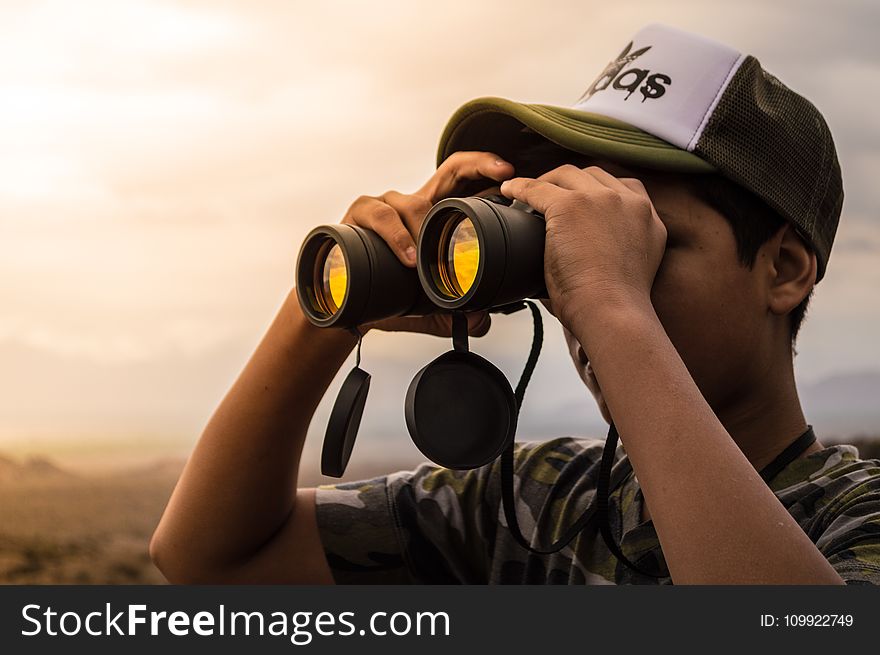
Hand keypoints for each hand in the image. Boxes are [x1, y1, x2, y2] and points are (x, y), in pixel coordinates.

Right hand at [342, 151, 514, 336]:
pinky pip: (379, 215)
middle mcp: (412, 203)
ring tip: (428, 258)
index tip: (511, 173)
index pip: (464, 182)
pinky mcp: (359, 213)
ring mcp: (386, 204)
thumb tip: (482, 320)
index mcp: (433, 217)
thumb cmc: (385, 294)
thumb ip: (455, 311)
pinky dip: (396, 236)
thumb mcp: (428, 306)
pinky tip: (407, 258)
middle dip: (479, 165)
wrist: (341, 303)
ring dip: (425, 228)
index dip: (487, 171)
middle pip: (449, 170)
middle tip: (502, 174)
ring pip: (413, 202)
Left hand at [500, 165, 665, 334]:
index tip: (580, 199)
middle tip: (548, 195)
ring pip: (566, 175)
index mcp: (648, 218)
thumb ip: (616, 247)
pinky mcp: (571, 206)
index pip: (622, 187)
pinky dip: (520, 188)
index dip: (596, 190)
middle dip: (569, 182)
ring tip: (527, 194)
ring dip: (546, 182)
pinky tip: (509, 192)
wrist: (612, 312)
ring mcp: (601, 199)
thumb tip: (584, 254)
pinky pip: (538, 188)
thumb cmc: (613, 306)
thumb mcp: (629, 266)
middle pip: (593, 175)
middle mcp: (630, 201)